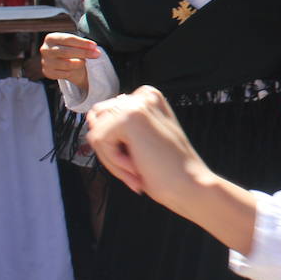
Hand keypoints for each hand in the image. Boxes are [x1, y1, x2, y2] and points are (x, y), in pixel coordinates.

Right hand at [40, 32, 100, 91]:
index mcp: (51, 38)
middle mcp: (45, 49)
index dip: (82, 43)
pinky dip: (73, 71)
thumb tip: (95, 50)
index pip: (68, 39)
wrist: (63, 61)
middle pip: (66, 52)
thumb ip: (83, 45)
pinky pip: (64, 74)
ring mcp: (45, 62)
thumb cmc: (70, 48)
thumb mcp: (75, 43)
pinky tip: (75, 69)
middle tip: (97, 54)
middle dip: (84, 53)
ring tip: (84, 61)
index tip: (94, 46)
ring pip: (66, 64)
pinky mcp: (48, 72)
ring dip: (79, 63)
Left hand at [85, 86, 210, 208]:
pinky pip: (99, 141)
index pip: (105, 116)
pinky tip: (138, 165)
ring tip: (138, 167)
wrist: (190, 184)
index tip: (138, 159)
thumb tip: (90, 118)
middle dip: (110, 150)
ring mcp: (137, 103)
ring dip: (112, 158)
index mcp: (147, 97)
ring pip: (95, 133)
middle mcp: (143, 95)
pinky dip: (114, 161)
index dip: (114, 143)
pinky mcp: (129, 116)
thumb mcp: (140, 139)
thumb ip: (116, 125)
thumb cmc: (166, 169)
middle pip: (97, 122)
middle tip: (136, 167)